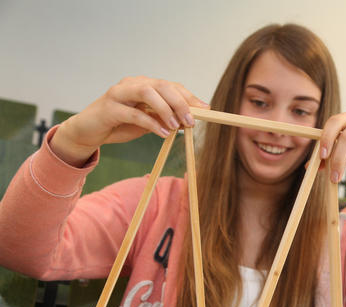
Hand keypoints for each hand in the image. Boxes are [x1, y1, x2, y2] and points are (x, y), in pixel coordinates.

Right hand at [52, 76, 208, 166]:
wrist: (88, 132)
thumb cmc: (120, 125)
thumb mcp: (148, 121)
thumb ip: (165, 117)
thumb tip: (190, 120)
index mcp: (143, 85)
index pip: (171, 86)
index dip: (189, 97)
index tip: (206, 109)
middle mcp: (132, 84)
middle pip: (162, 86)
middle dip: (180, 103)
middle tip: (191, 121)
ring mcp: (119, 94)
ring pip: (147, 93)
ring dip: (166, 110)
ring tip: (176, 127)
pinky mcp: (109, 108)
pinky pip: (134, 113)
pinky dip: (151, 123)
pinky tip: (163, 133)